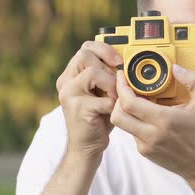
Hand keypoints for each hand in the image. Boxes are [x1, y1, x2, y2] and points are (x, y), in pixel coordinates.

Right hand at [56, 41, 121, 156]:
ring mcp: (69, 95)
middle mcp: (66, 82)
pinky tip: (114, 110)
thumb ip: (108, 75)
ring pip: (93, 73)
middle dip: (107, 64)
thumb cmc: (99, 116)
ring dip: (112, 84)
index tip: (119, 61)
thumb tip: (128, 60)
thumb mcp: (102, 91)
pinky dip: (114, 104)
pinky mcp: (78, 109)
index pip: (85, 48)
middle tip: (118, 78)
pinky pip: (104, 98)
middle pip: (85, 55)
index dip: (104, 49)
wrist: (86, 146)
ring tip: (116, 96)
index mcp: (71, 74)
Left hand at [110, 64, 194, 182]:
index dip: (121, 87)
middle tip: (125, 88)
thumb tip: (175, 68)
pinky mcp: (146, 153)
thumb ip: (192, 80)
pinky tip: (148, 117)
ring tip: (137, 100)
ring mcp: (146, 146)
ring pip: (122, 125)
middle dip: (117, 99)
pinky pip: (132, 133)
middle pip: (117, 115)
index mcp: (164, 120)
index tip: (122, 76)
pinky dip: (135, 122)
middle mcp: (151, 135)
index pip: (129, 103)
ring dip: (125, 111)